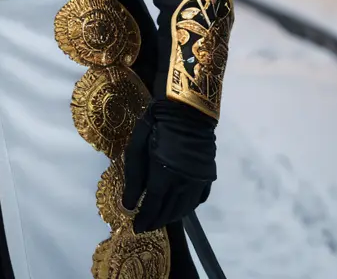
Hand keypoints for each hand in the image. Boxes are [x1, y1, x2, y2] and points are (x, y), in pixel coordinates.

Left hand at [122, 100, 216, 232]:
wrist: (187, 109)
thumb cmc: (156, 124)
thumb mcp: (137, 147)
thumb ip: (133, 177)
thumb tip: (128, 205)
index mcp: (164, 175)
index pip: (154, 206)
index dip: (145, 219)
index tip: (136, 228)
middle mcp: (184, 183)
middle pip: (170, 210)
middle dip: (157, 220)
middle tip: (146, 225)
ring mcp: (198, 180)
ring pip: (185, 208)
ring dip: (172, 216)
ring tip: (160, 218)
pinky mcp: (208, 174)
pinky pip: (198, 199)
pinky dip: (188, 207)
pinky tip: (180, 207)